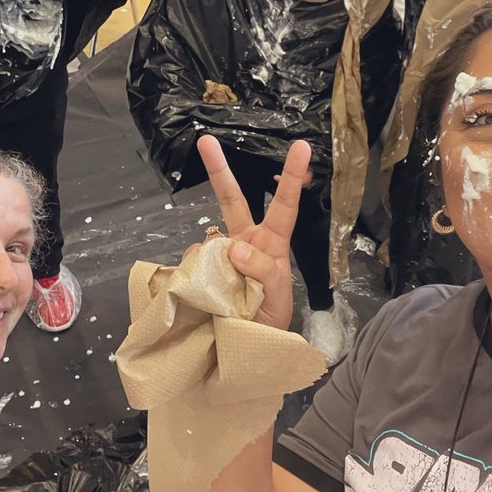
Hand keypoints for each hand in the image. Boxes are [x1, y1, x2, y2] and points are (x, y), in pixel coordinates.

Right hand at [197, 134, 311, 330]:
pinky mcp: (195, 271)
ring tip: (225, 301)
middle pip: (231, 200)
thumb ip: (264, 270)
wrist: (242, 351)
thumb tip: (233, 247)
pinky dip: (195, 280)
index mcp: (269, 244)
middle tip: (206, 141)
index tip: (301, 148)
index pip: (283, 206)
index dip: (291, 177)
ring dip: (212, 266)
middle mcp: (242, 242)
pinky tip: (204, 300)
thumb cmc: (268, 322)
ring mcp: (216, 256)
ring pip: (207, 243)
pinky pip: (190, 267)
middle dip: (218, 170)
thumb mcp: (278, 297)